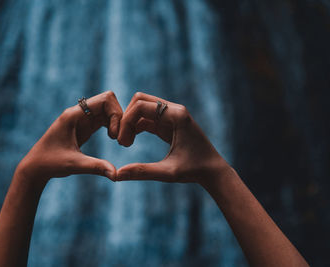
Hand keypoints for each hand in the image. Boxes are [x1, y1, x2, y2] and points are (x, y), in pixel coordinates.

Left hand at [17, 91, 122, 181]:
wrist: (35, 168)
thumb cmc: (50, 164)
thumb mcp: (74, 165)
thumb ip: (96, 167)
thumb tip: (116, 175)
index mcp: (74, 115)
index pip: (105, 100)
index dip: (117, 114)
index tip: (115, 135)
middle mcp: (79, 113)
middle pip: (108, 102)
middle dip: (119, 117)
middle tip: (121, 138)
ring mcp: (82, 119)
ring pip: (108, 110)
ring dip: (117, 122)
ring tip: (119, 141)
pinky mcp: (84, 127)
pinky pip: (104, 119)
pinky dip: (113, 126)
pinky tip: (113, 139)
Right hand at [116, 92, 230, 185]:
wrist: (212, 171)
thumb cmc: (194, 171)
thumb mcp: (167, 173)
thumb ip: (142, 171)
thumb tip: (117, 175)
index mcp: (177, 115)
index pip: (141, 106)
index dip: (126, 121)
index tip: (121, 142)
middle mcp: (175, 110)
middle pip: (140, 100)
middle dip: (126, 118)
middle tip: (121, 141)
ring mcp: (172, 115)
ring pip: (142, 107)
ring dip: (130, 122)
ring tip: (125, 144)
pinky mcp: (169, 123)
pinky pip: (147, 118)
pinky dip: (136, 126)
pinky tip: (131, 142)